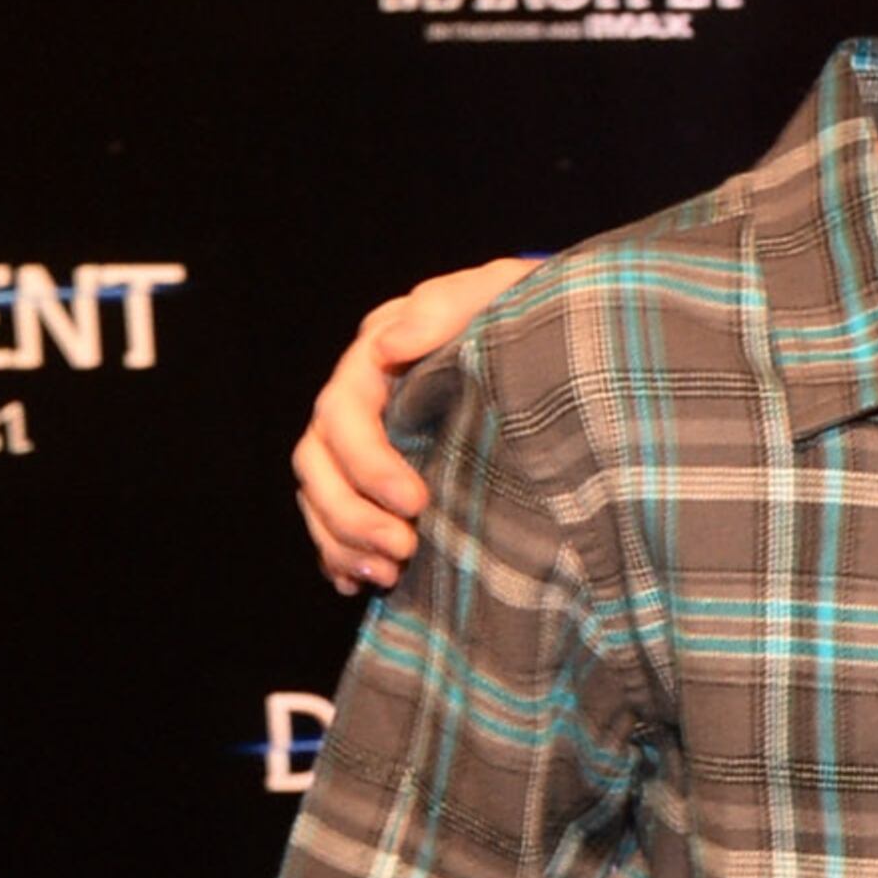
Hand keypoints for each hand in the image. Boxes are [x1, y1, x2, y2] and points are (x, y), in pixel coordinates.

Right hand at [293, 258, 532, 595]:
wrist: (558, 342)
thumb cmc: (527, 313)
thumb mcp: (499, 293)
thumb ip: (446, 307)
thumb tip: (387, 346)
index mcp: (376, 359)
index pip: (343, 413)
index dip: (368, 464)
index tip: (416, 502)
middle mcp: (360, 404)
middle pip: (319, 463)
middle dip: (351, 515)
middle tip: (402, 550)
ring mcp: (364, 446)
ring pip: (320, 497)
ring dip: (344, 541)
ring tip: (388, 574)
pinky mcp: (377, 484)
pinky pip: (335, 524)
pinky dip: (341, 556)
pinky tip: (360, 584)